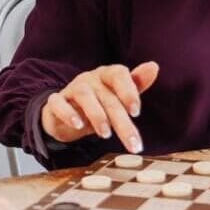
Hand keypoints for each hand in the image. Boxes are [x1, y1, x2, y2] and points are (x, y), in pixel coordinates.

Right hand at [41, 62, 159, 153]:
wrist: (64, 114)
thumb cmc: (97, 103)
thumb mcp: (117, 97)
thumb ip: (136, 84)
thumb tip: (154, 67)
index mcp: (107, 74)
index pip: (119, 74)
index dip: (128, 91)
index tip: (136, 112)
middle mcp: (90, 79)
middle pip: (107, 96)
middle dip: (121, 121)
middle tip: (132, 142)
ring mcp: (72, 88)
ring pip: (84, 95)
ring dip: (96, 114)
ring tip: (105, 134)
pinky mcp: (56, 102)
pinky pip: (58, 102)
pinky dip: (67, 113)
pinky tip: (77, 124)